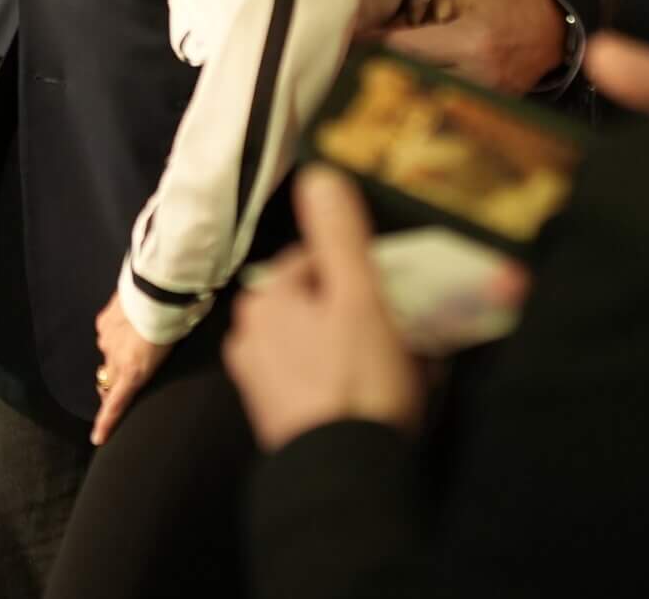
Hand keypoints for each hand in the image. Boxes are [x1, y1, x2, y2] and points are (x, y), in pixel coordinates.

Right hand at [89, 293, 174, 445]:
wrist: (161, 294)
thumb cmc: (173, 328)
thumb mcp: (166, 357)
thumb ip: (148, 369)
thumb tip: (139, 371)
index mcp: (133, 374)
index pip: (114, 406)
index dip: (104, 424)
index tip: (97, 439)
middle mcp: (115, 361)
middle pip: (108, 381)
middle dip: (114, 383)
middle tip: (130, 377)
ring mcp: (106, 340)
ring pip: (108, 356)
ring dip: (118, 354)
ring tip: (137, 339)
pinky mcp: (103, 322)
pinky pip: (106, 333)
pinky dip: (115, 333)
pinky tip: (128, 322)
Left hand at [222, 166, 425, 450]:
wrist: (343, 475)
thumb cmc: (356, 379)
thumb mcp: (358, 296)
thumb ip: (339, 234)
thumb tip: (318, 172)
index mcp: (264, 297)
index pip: (318, 259)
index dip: (362, 271)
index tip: (395, 293)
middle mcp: (248, 331)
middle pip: (315, 301)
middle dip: (355, 309)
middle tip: (400, 333)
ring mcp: (257, 377)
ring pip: (314, 339)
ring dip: (348, 344)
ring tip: (389, 368)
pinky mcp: (273, 414)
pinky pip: (313, 377)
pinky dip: (338, 378)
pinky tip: (368, 396)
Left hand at [361, 0, 564, 95]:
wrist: (554, 28)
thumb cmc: (508, 3)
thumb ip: (421, 14)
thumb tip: (382, 35)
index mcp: (471, 43)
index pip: (405, 49)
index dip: (371, 47)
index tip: (345, 46)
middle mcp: (478, 78)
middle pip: (412, 81)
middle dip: (381, 74)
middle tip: (350, 68)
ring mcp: (487, 101)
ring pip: (427, 102)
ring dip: (401, 93)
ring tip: (374, 85)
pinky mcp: (491, 113)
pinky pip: (447, 109)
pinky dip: (425, 102)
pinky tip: (405, 97)